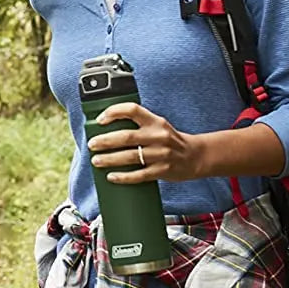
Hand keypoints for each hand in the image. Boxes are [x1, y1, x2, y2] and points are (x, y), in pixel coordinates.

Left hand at [88, 102, 207, 183]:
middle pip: (126, 136)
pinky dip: (123, 177)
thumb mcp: (158, 126)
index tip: (100, 120)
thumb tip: (106, 129)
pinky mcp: (163, 170)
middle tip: (91, 144)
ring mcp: (161, 154)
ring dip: (110, 159)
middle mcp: (158, 136)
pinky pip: (139, 175)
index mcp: (155, 121)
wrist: (197, 156)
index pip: (132, 109)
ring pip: (130, 157)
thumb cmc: (170, 141)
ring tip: (96, 161)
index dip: (114, 112)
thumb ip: (138, 125)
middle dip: (105, 141)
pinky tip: (111, 177)